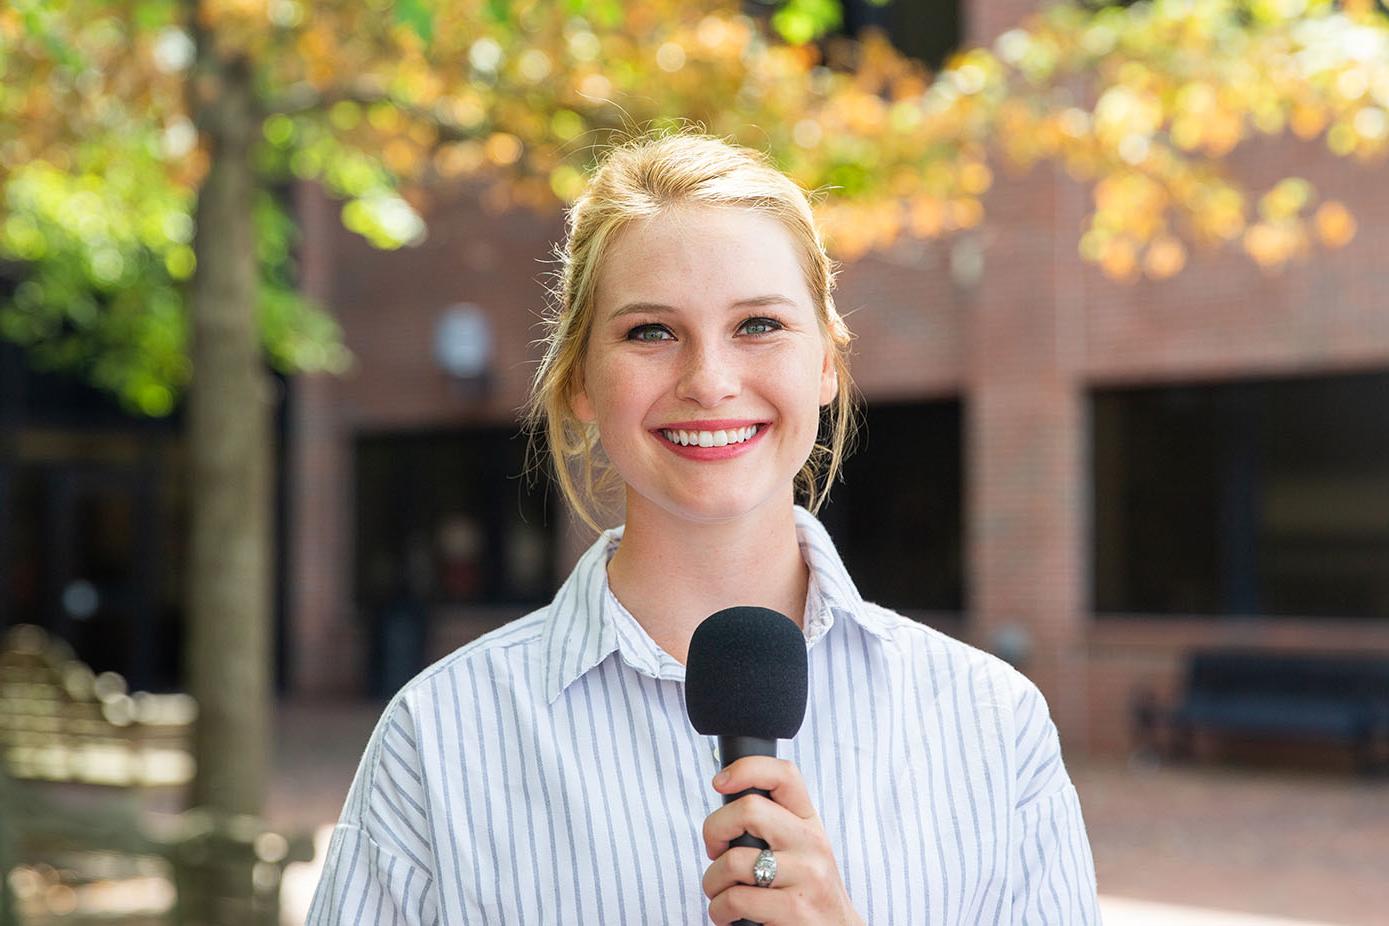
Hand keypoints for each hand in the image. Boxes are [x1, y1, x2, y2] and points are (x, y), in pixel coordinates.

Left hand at [700, 756, 864, 925]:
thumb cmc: (808, 894)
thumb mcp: (801, 852)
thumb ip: (774, 828)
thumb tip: (726, 814)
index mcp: (809, 823)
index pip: (783, 775)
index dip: (746, 768)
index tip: (720, 782)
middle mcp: (811, 843)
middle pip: (748, 810)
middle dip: (714, 831)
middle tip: (715, 852)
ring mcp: (805, 875)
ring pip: (733, 861)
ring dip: (713, 882)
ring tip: (721, 895)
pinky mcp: (794, 909)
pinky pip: (734, 899)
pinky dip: (719, 910)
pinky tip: (729, 917)